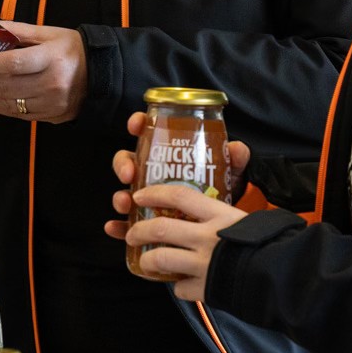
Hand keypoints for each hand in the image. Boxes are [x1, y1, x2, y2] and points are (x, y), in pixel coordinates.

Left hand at [0, 21, 87, 121]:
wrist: (101, 74)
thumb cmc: (73, 50)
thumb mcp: (49, 33)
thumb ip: (19, 31)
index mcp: (52, 59)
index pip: (13, 64)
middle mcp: (51, 84)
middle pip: (5, 88)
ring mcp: (51, 104)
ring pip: (9, 104)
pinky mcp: (51, 116)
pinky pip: (18, 114)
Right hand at [105, 111, 251, 301]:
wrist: (225, 223)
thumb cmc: (223, 190)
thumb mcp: (231, 173)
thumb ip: (236, 160)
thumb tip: (236, 149)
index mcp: (169, 153)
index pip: (149, 131)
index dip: (138, 124)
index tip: (136, 124)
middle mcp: (153, 172)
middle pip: (128, 160)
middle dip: (123, 164)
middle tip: (129, 173)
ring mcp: (147, 197)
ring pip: (124, 191)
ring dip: (119, 195)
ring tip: (125, 203)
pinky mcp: (145, 221)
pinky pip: (126, 222)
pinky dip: (117, 225)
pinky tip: (114, 228)